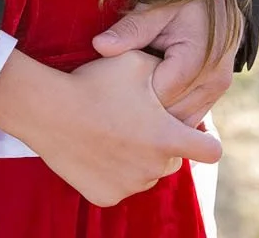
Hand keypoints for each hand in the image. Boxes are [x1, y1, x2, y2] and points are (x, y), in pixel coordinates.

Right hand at [0, 50, 222, 206]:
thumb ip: (165, 72)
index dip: (206, 140)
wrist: (47, 109)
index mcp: (167, 138)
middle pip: (173, 161)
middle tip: (135, 123)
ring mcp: (129, 186)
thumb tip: (179, 73)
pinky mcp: (105, 196)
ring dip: (137, 159)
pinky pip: (118, 186)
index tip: (193, 134)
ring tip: (110, 132)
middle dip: (161, 145)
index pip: (210, 151)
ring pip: (145, 174)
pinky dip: (111, 172)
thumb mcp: (136, 62)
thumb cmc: (94, 82)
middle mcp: (154, 168)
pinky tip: (95, 150)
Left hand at [93, 0, 241, 124]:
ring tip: (132, 102)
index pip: (158, 97)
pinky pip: (192, 116)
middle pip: (171, 115)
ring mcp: (218, 89)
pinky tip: (151, 102)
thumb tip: (99, 46)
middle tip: (115, 100)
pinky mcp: (216, 92)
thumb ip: (130, 29)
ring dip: (159, 115)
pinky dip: (171, 113)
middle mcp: (213, 81)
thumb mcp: (155, 9)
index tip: (110, 90)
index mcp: (196, 61)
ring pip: (182, 121)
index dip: (133, 96)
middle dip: (144, 110)